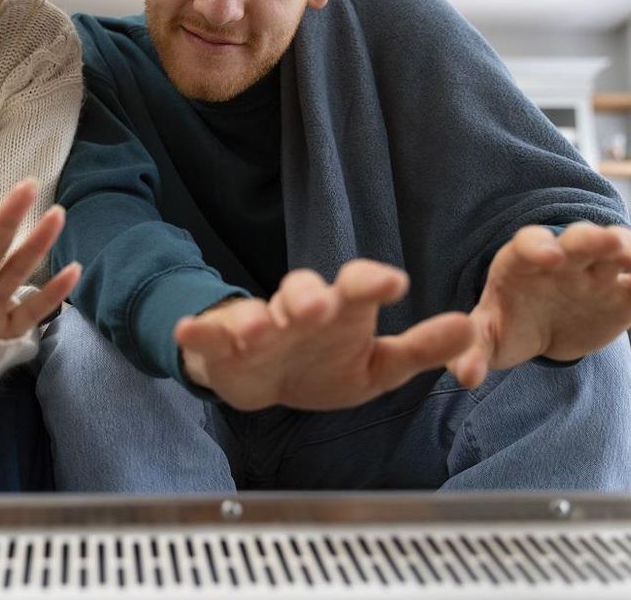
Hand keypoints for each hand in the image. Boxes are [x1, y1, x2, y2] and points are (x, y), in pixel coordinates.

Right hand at [175, 259, 474, 410]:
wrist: (269, 378)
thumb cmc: (328, 364)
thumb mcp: (380, 365)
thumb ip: (421, 348)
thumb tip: (471, 330)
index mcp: (343, 311)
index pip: (359, 286)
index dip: (373, 282)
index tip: (395, 283)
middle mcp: (301, 310)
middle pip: (303, 291)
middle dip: (308, 296)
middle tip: (318, 306)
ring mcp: (260, 324)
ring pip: (258, 313)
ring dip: (258, 317)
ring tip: (261, 328)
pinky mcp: (224, 343)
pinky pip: (210, 333)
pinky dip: (199, 330)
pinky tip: (188, 327)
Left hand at [449, 223, 630, 386]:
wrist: (541, 332)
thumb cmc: (507, 327)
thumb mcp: (486, 339)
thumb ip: (473, 352)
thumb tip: (464, 376)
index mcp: (521, 264)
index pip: (528, 244)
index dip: (539, 247)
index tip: (549, 258)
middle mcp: (562, 259)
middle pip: (578, 238)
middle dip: (592, 238)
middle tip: (609, 243)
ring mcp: (595, 273)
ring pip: (617, 249)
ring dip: (630, 250)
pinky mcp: (623, 294)